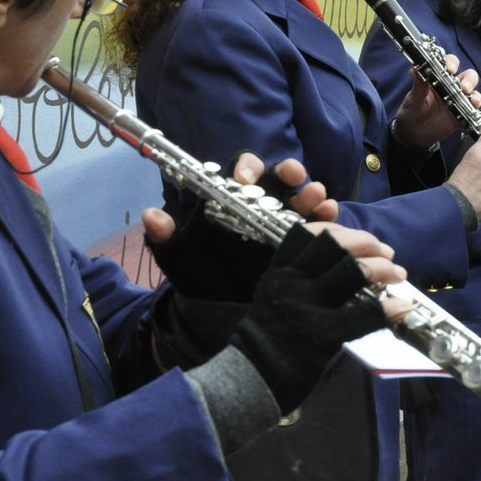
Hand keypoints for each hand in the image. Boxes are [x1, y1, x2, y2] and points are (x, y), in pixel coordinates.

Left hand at [141, 154, 338, 274]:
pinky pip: (317, 224)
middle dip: (286, 172)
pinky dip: (326, 216)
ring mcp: (284, 221)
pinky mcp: (302, 241)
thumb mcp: (180, 261)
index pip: (240, 172)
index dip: (244, 168)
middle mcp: (260, 204)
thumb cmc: (200, 278)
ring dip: (310, 194)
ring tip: (318, 198)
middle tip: (294, 175)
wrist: (220, 312)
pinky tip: (330, 216)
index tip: (244, 178)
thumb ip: (165, 240)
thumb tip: (151, 216)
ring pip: (300, 198)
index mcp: (231, 200)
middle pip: (276, 179)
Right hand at [228, 223, 410, 413]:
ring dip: (382, 267)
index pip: (305, 233)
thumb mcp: (277, 300)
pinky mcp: (323, 334)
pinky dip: (388, 307)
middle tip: (385, 252)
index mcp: (279, 272)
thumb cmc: (269, 342)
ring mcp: (307, 306)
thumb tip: (350, 271)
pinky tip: (401, 306)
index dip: (335, 227)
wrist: (252, 381)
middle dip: (366, 241)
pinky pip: (364, 314)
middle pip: (334, 243)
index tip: (355, 236)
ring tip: (397, 274)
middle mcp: (292, 282)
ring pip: (352, 269)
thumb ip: (305, 282)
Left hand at [394, 55, 477, 147]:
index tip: (450, 69)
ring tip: (473, 102)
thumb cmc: (411, 112)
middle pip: (468, 76)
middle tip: (464, 88)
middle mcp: (451, 87)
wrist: (413, 134)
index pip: (449, 64)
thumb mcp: (413, 99)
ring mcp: (458, 102)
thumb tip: (414, 70)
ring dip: (476, 96)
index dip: (452, 63)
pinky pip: (475, 112)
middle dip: (470, 80)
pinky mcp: (462, 116)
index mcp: (438, 78)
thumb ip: (417, 86)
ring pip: (473, 93)